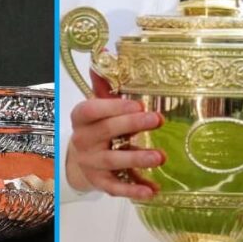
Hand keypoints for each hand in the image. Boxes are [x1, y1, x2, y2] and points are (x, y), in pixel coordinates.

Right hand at [66, 70, 162, 199]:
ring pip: (112, 161)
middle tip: (157, 120)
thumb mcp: (99, 104)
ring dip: (137, 158)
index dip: (113, 106)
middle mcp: (83, 140)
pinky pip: (116, 188)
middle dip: (132, 125)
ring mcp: (90, 163)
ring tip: (161, 156)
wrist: (81, 161)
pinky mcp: (100, 183)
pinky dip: (133, 190)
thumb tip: (106, 51)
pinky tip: (152, 190)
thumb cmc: (97, 127)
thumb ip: (105, 82)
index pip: (92, 110)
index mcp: (82, 117)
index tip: (138, 103)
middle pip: (106, 132)